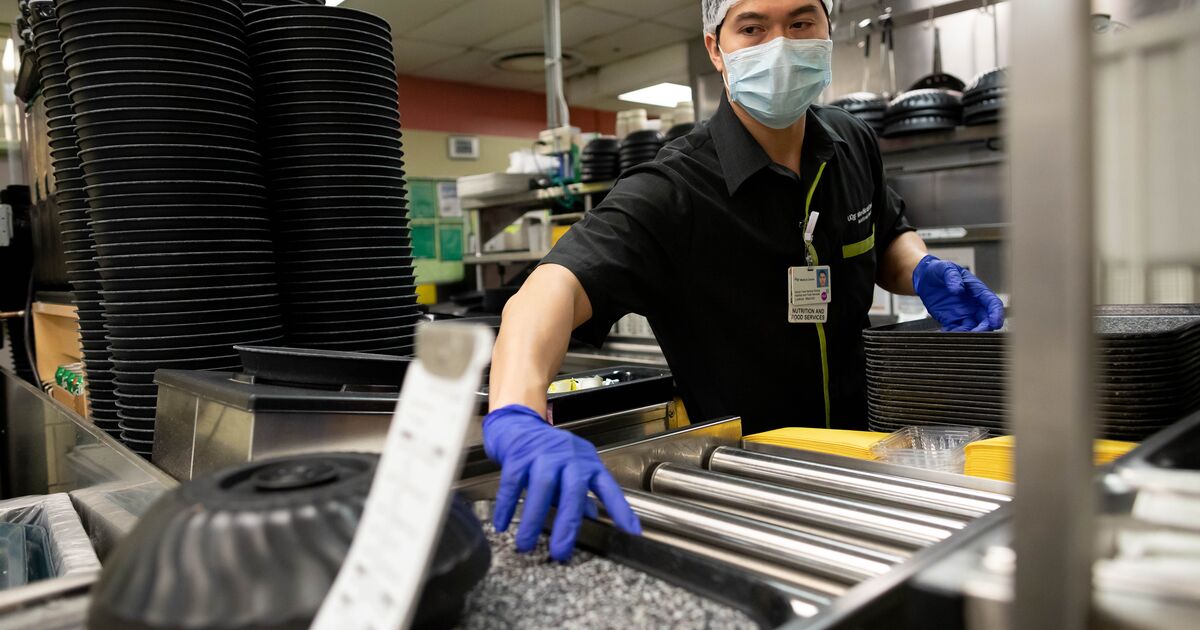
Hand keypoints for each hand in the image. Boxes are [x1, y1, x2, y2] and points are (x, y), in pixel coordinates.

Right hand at [483, 404, 641, 561]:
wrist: (518, 424)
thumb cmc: (547, 452)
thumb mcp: (569, 470)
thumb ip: (579, 493)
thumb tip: (594, 516)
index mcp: (587, 462)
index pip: (607, 486)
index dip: (620, 508)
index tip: (632, 531)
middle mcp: (569, 456)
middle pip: (573, 490)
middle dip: (567, 523)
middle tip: (560, 552)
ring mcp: (543, 453)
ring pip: (542, 487)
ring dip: (534, 518)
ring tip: (526, 544)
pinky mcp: (518, 454)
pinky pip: (513, 482)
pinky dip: (507, 505)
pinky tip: (502, 524)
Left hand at [913, 255, 1004, 331]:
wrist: (924, 277)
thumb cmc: (939, 270)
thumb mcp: (945, 268)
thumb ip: (952, 277)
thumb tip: (958, 289)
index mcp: (977, 290)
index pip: (992, 303)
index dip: (996, 313)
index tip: (996, 323)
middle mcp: (973, 304)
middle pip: (985, 320)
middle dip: (984, 328)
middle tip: (976, 333)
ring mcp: (963, 313)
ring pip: (972, 328)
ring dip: (968, 334)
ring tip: (957, 334)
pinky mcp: (951, 320)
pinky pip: (955, 330)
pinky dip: (953, 334)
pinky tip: (946, 333)